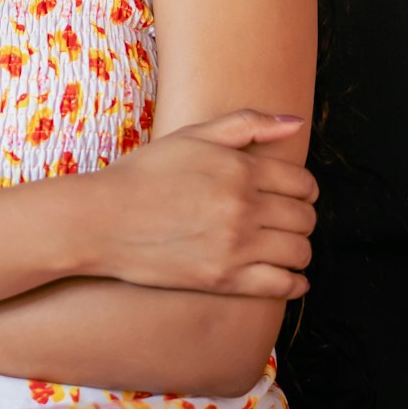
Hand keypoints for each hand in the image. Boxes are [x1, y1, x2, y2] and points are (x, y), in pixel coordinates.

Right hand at [83, 110, 317, 297]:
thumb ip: (248, 124)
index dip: (304, 189)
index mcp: (241, 169)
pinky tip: (289, 278)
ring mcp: (236, 246)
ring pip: (299, 251)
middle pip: (304, 218)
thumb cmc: (145, 173)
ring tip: (283, 246)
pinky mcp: (224, 279)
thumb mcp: (193, 136)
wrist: (102, 220)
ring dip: (298, 249)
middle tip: (286, 220)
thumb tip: (295, 122)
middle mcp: (244, 207)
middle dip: (301, 218)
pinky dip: (294, 283)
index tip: (294, 195)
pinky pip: (282, 285)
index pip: (303, 183)